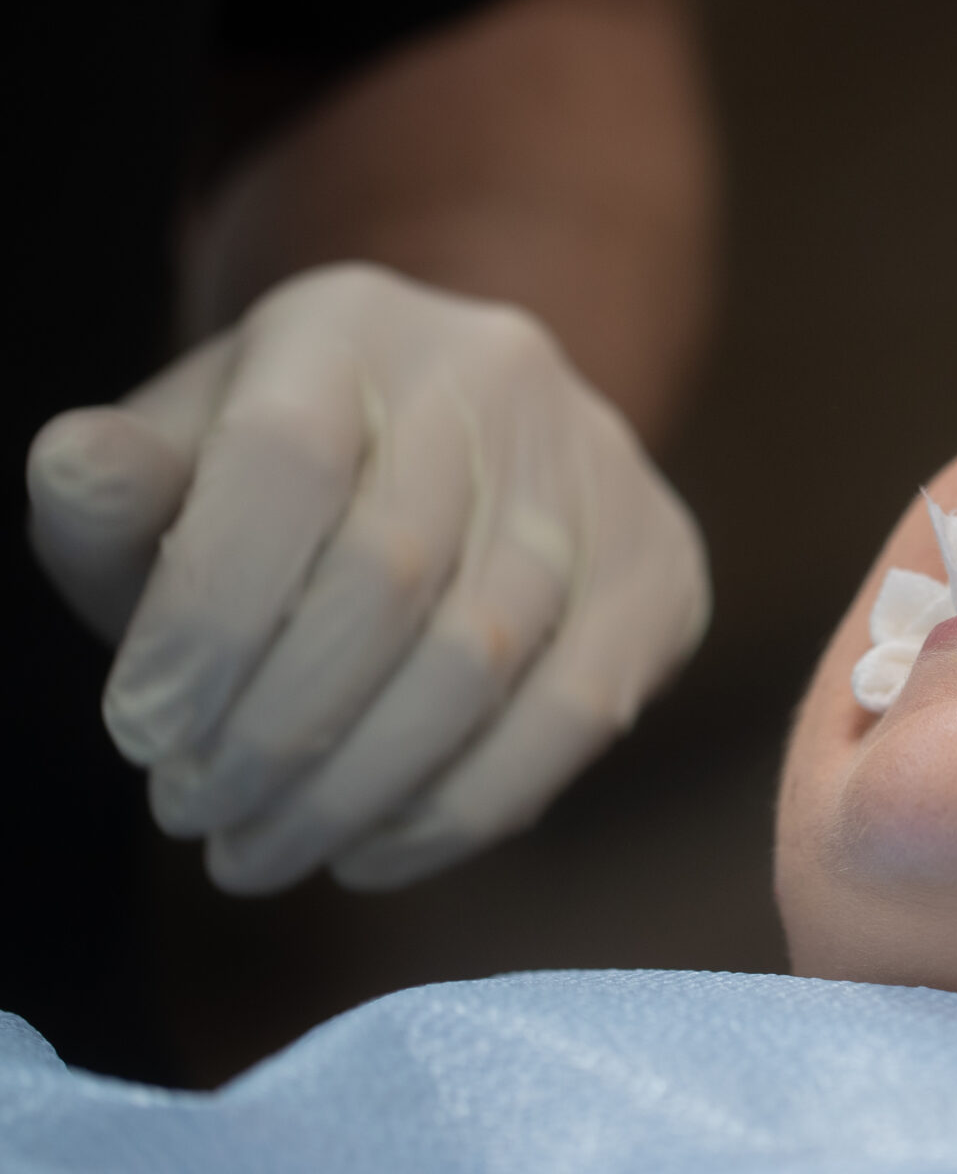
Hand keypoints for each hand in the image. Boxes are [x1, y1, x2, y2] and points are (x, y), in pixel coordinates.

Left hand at [26, 263, 708, 894]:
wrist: (460, 449)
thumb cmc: (279, 486)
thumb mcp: (178, 466)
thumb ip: (114, 489)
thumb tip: (77, 469)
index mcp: (348, 321)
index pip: (283, 461)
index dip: (210, 612)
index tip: (142, 736)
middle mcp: (494, 371)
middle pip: (389, 571)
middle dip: (277, 727)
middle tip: (199, 818)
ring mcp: (598, 466)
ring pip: (481, 656)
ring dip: (359, 787)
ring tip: (267, 851)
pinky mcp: (662, 563)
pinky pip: (574, 711)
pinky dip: (465, 806)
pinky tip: (376, 852)